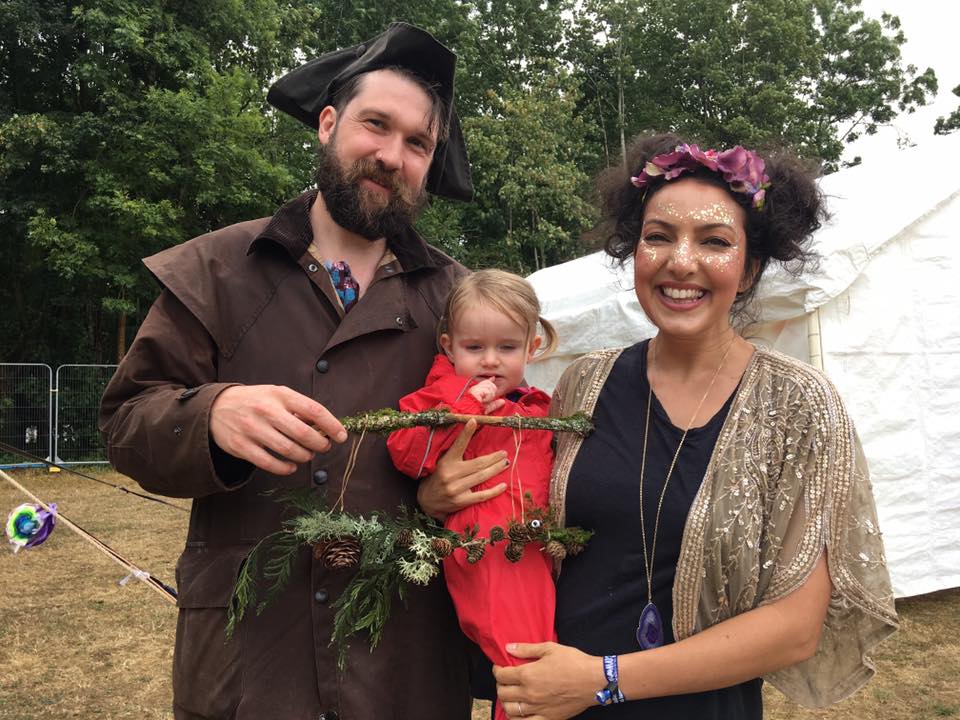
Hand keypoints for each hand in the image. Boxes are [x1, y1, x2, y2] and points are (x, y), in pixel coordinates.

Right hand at [210, 385, 346, 474]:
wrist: (216, 407)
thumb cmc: (256, 401)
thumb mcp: (277, 395)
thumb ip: (300, 408)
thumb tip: (326, 427)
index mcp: (280, 395)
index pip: (313, 410)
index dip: (331, 425)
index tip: (342, 436)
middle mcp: (266, 410)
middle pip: (303, 433)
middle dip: (319, 444)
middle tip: (324, 447)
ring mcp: (252, 429)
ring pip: (288, 450)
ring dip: (304, 456)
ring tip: (307, 455)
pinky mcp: (241, 446)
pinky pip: (269, 463)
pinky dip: (285, 468)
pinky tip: (291, 466)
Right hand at [416, 419, 508, 519]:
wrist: (427, 501)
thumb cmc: (438, 477)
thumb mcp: (443, 462)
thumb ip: (456, 453)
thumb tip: (472, 436)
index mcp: (446, 462)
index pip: (458, 445)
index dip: (466, 432)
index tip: (474, 420)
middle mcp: (450, 474)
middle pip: (478, 464)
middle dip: (494, 458)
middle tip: (504, 453)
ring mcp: (455, 489)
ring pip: (481, 477)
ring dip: (496, 469)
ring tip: (505, 463)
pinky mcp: (460, 501)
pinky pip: (481, 496)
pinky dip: (494, 491)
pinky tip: (503, 485)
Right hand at [468, 379, 504, 413]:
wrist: (470, 414)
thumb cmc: (477, 412)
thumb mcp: (488, 407)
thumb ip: (495, 404)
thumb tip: (502, 401)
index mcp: (476, 390)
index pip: (485, 382)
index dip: (490, 380)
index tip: (493, 378)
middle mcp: (475, 388)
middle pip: (488, 383)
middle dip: (492, 391)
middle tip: (488, 400)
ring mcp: (474, 389)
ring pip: (489, 387)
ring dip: (490, 396)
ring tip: (484, 401)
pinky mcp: (475, 392)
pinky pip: (487, 391)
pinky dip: (488, 397)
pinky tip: (483, 401)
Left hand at [494, 642, 601, 719]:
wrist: (594, 681)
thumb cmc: (573, 662)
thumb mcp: (549, 648)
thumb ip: (526, 649)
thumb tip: (508, 648)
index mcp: (528, 675)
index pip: (502, 676)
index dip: (497, 670)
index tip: (499, 668)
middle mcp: (530, 694)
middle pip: (503, 693)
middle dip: (500, 685)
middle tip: (505, 681)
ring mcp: (538, 709)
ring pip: (510, 710)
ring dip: (506, 702)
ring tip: (511, 696)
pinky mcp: (548, 719)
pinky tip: (519, 713)